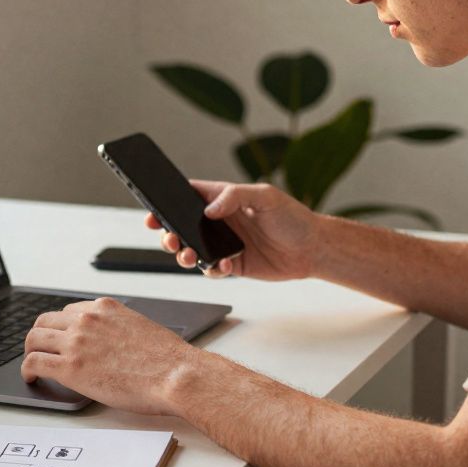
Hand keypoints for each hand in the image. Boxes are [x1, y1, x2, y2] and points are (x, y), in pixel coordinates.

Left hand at [21, 298, 195, 414]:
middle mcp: (86, 319)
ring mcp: (75, 342)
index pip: (69, 311)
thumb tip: (110, 343)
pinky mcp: (69, 367)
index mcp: (104, 307)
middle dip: (41, 336)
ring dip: (30, 351)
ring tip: (32, 364)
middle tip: (40, 350)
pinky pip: (33, 363)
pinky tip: (31, 378)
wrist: (174, 374)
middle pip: (46, 321)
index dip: (62, 327)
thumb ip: (117, 329)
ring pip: (33, 339)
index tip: (60, 338)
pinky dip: (26, 370)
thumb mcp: (139, 327)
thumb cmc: (166, 359)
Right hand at [147, 180, 317, 280]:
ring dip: (184, 253)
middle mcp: (220, 222)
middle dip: (168, 232)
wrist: (313, 249)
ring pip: (192, 250)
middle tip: (168, 237)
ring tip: (189, 255)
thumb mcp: (266, 196)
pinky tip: (224, 265)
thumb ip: (235, 196)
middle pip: (182, 226)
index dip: (167, 202)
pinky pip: (212, 270)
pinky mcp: (233, 265)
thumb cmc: (292, 217)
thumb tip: (209, 210)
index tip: (154, 210)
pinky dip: (212, 270)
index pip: (188, 196)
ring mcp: (224, 244)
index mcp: (223, 199)